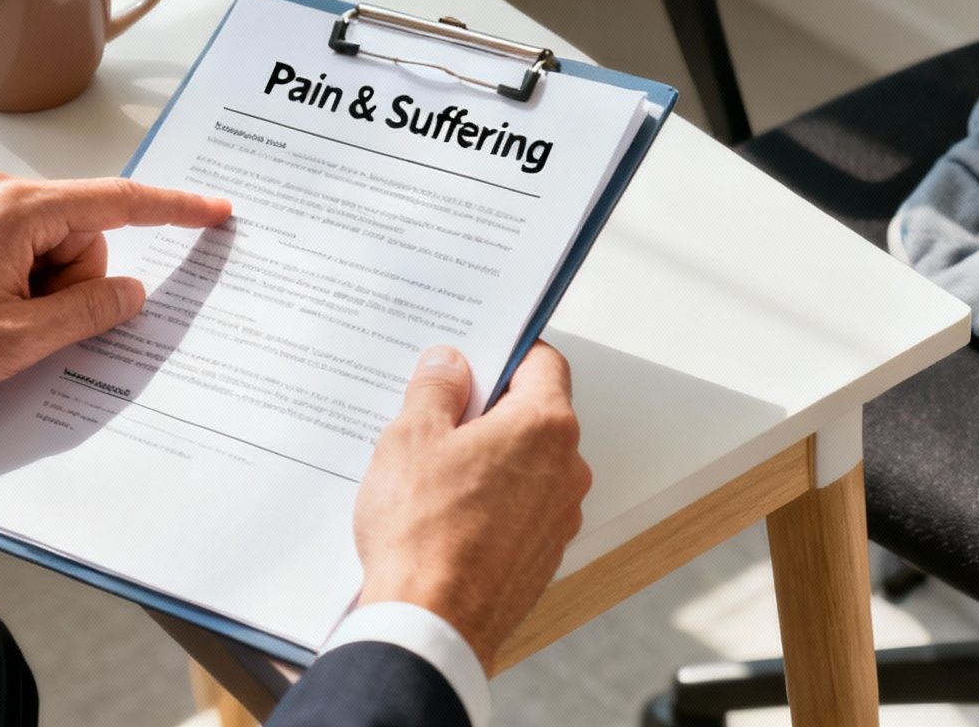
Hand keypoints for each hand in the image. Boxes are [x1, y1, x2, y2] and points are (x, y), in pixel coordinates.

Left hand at [0, 169, 229, 428]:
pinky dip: (9, 277)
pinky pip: (7, 241)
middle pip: (77, 230)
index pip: (117, 201)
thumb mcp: (20, 341)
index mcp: (15, 211)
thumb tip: (130, 292)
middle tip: (28, 325)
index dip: (174, 209)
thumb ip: (90, 311)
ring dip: (35, 285)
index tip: (213, 209)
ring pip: (42, 240)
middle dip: (69, 282)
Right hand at [352, 342, 590, 672]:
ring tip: (431, 471)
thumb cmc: (423, 534)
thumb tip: (449, 365)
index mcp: (544, 426)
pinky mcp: (541, 555)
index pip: (543, 362)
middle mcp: (566, 470)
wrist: (430, 625)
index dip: (505, 353)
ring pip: (526, 464)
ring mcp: (558, 517)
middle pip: (534, 414)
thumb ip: (436, 388)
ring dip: (487, 458)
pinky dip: (490, 500)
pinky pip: (520, 508)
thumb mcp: (411, 437)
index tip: (473, 356)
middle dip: (488, 408)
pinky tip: (443, 511)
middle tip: (436, 414)